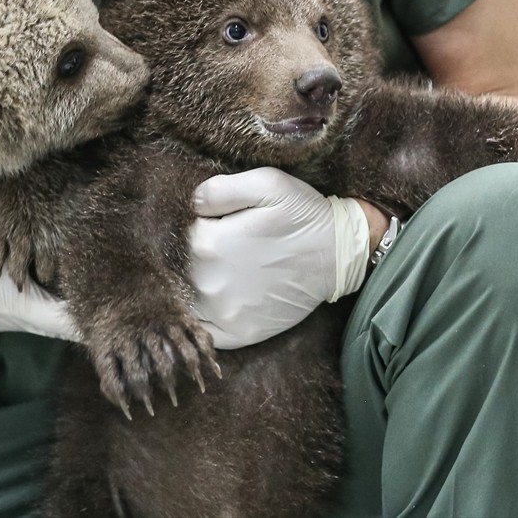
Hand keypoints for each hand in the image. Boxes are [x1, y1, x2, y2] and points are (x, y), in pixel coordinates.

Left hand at [188, 167, 370, 348]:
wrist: (339, 255)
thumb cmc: (302, 215)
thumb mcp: (265, 182)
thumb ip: (218, 189)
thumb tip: (190, 204)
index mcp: (206, 244)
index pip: (178, 233)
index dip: (194, 225)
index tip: (213, 222)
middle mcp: (207, 283)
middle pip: (178, 267)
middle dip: (190, 256)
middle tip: (221, 246)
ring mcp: (222, 314)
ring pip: (185, 299)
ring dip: (192, 287)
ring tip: (221, 272)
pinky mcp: (238, 335)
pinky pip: (204, 332)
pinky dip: (202, 321)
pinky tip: (215, 304)